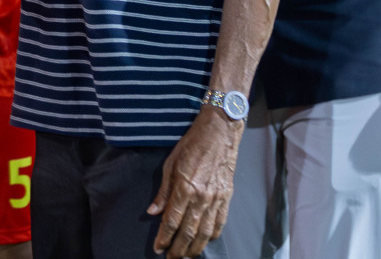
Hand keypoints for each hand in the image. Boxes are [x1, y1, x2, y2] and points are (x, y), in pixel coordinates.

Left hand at [148, 108, 241, 257]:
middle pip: (188, 231)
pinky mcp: (227, 197)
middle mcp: (202, 197)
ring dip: (195, 247)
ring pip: (206, 232)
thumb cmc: (191, 145)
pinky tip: (205, 242)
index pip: (172, 220)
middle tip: (171, 258)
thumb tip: (153, 212)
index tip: (159, 248)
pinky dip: (212, 236)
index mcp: (185, 188)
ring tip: (187, 257)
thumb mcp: (170, 164)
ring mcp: (216, 199)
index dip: (164, 237)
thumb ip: (163, 191)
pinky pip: (220, 222)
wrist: (219, 133)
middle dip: (178, 248)